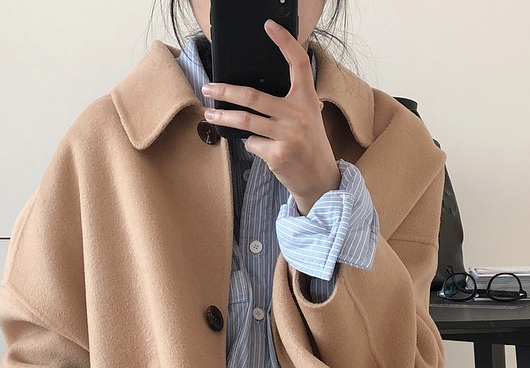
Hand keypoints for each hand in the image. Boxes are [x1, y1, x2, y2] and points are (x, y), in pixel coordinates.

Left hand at [200, 19, 340, 214]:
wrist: (320, 178)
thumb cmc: (308, 144)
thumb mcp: (307, 117)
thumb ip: (287, 102)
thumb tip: (249, 94)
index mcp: (307, 98)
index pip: (298, 62)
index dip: (284, 42)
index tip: (269, 26)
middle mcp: (299, 114)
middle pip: (253, 96)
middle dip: (225, 91)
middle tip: (209, 87)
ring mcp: (288, 135)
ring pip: (246, 121)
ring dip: (224, 117)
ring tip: (209, 113)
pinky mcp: (278, 155)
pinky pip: (252, 144)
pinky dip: (250, 144)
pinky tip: (261, 148)